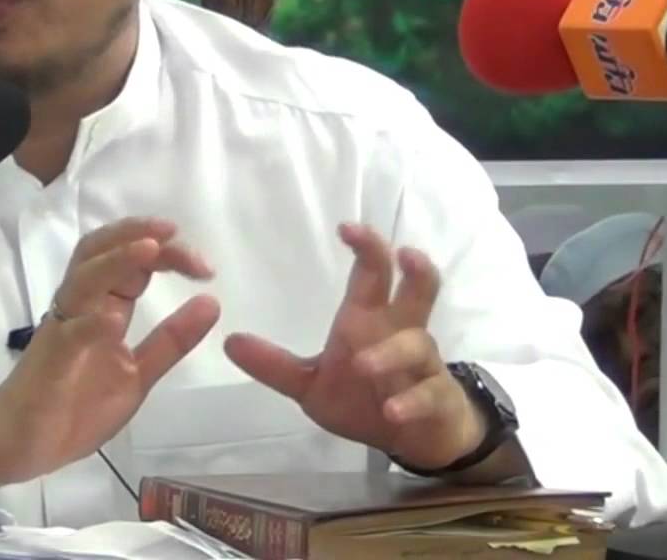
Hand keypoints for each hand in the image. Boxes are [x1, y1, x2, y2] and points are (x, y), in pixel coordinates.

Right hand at [0, 217, 220, 486]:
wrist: (23, 443)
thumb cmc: (75, 408)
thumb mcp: (138, 374)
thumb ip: (171, 341)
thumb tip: (212, 302)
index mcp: (104, 307)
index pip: (134, 261)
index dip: (168, 252)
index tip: (204, 265)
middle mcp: (80, 306)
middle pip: (101, 250)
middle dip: (137, 233)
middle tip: (174, 233)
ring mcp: (62, 329)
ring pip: (83, 279)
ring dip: (117, 260)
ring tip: (149, 248)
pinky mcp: (50, 360)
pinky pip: (68, 333)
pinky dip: (91, 322)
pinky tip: (114, 319)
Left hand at [225, 223, 483, 471]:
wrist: (414, 438)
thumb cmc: (363, 398)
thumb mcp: (310, 384)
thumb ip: (275, 366)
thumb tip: (229, 341)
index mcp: (370, 321)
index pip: (374, 273)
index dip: (366, 247)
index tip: (346, 228)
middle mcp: (401, 333)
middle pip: (417, 289)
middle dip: (413, 268)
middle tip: (402, 253)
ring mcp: (423, 366)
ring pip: (419, 344)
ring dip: (392, 353)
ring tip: (364, 365)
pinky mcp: (437, 400)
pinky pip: (430, 394)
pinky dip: (412, 400)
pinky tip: (392, 409)